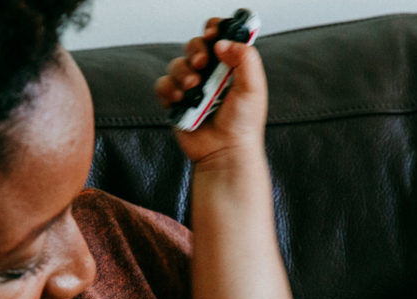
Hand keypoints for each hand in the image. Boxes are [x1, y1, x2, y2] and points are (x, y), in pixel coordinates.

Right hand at [154, 19, 267, 163]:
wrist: (226, 152)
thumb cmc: (243, 125)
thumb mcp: (253, 87)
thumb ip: (244, 58)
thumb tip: (222, 43)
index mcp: (231, 66)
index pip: (220, 36)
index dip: (214, 29)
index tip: (213, 34)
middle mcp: (210, 74)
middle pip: (195, 45)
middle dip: (196, 50)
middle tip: (203, 64)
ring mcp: (192, 88)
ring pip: (177, 64)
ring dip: (183, 72)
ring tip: (193, 88)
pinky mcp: (177, 102)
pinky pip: (163, 85)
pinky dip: (169, 89)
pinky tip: (180, 99)